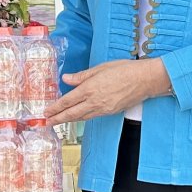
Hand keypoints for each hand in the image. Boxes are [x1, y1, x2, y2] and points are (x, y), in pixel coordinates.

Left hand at [45, 58, 171, 123]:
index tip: (46, 112)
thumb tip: (66, 78)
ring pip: (81, 117)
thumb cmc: (124, 69)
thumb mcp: (100, 68)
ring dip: (69, 120)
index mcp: (90, 88)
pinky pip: (92, 116)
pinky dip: (82, 117)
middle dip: (58, 119)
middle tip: (47, 123)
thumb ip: (81, 76)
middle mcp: (94, 101)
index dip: (55, 108)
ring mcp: (103, 108)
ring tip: (59, 121)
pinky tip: (78, 116)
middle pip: (71, 113)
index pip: (67, 101)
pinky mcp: (110, 111)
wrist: (144, 80)